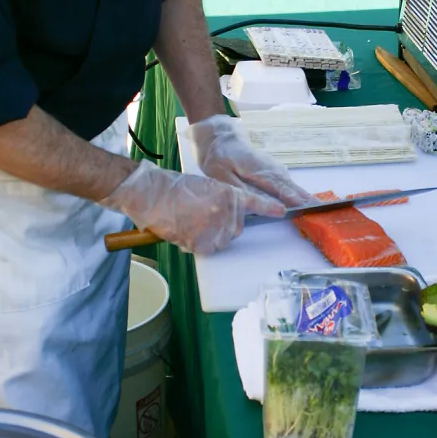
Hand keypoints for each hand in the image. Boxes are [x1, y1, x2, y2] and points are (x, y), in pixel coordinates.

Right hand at [101, 160, 282, 254]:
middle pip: (236, 228)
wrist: (153, 195)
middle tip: (200, 215)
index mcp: (228, 194)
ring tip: (190, 222)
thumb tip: (228, 218)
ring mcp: (215, 228)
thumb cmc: (175, 189)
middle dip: (222, 225)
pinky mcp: (202, 242)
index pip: (254, 203)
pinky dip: (198, 244)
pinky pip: (208, 248)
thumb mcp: (206, 188)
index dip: (269, 208)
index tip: (283, 211)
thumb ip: (223, 203)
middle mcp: (226, 212)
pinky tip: (186, 231)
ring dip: (210, 236)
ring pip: (222, 240)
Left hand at [190, 114, 312, 208]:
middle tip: (318, 208)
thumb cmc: (219, 159)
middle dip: (302, 196)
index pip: (275, 184)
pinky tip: (303, 198)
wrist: (221, 137)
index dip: (288, 196)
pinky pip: (286, 181)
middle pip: (287, 183)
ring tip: (315, 205)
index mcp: (255, 168)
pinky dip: (295, 190)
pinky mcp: (272, 168)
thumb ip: (240, 190)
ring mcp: (272, 166)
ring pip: (288, 182)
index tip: (302, 205)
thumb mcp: (222, 176)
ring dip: (301, 194)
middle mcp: (268, 167)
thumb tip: (259, 203)